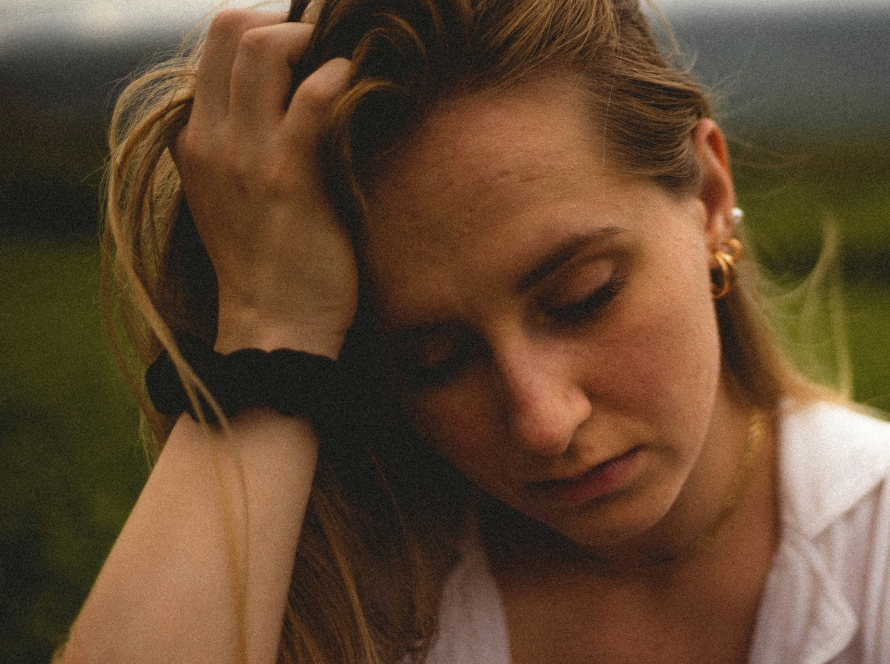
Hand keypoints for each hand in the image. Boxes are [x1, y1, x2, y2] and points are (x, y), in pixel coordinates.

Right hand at [174, 10, 356, 358]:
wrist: (273, 327)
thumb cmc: (265, 263)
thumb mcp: (230, 197)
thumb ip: (238, 146)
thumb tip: (277, 101)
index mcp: (194, 139)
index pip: (213, 43)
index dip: (259, 25)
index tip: (298, 42)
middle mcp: (211, 138)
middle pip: (231, 30)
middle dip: (283, 21)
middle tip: (321, 41)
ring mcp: (245, 156)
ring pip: (263, 51)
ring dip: (309, 39)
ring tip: (337, 58)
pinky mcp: (289, 178)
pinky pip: (311, 101)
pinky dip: (335, 77)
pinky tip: (352, 81)